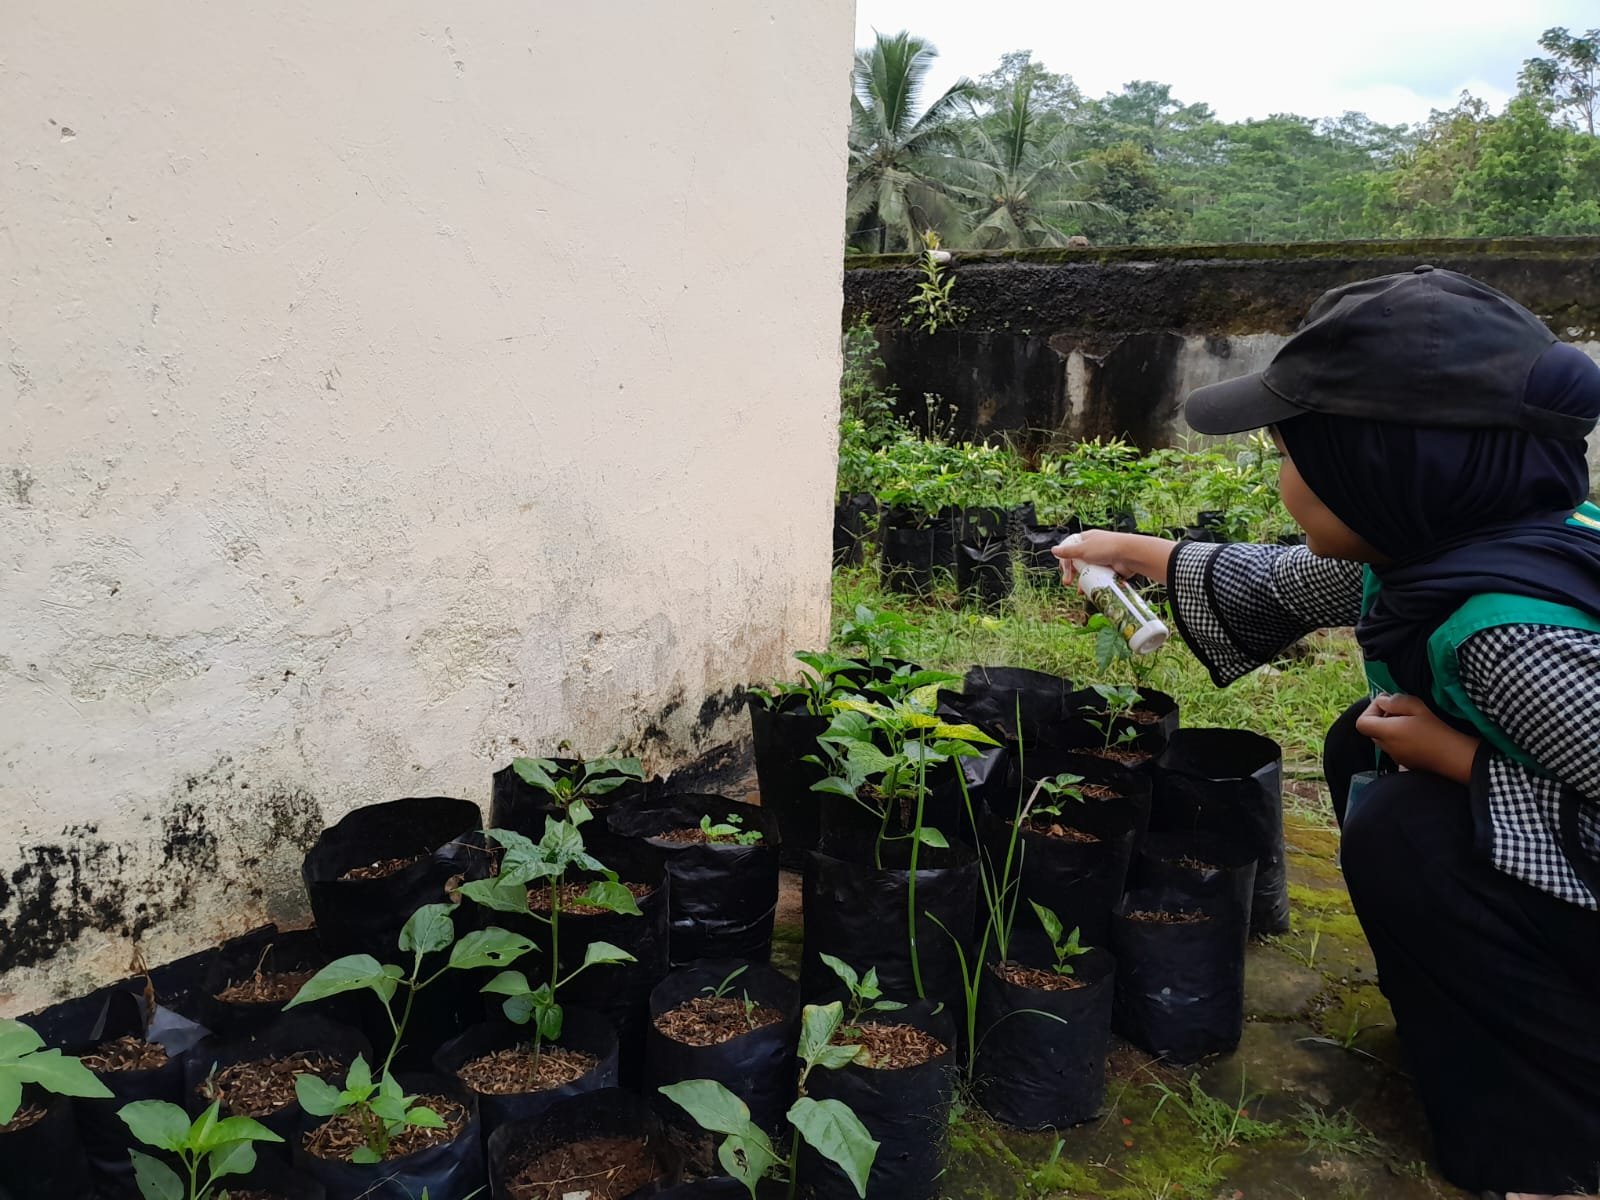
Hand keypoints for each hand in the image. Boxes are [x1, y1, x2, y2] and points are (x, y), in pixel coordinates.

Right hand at [1051, 532, 1175, 587]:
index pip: (1070, 548)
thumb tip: (1054, 550)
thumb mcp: (1083, 549)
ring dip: (1082, 581)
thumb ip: (1068, 552)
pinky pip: (1098, 578)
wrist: (1130, 555)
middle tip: (1068, 582)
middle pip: (1078, 562)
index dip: (1065, 559)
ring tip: (1080, 590)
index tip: (1063, 570)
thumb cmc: (1107, 548)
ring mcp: (1102, 559)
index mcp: (1086, 539)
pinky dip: (1094, 584)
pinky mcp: (1109, 569)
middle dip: (1072, 573)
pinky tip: (1090, 590)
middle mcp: (1093, 548)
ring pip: (1088, 572)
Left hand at [1354, 694, 1480, 784]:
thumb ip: (1395, 702)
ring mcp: (1395, 757)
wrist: (1456, 757)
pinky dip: (1400, 738)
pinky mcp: (1406, 762)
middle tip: (1403, 710)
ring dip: (1392, 728)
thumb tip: (1381, 701)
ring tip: (1413, 721)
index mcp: (1386, 733)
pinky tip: (1419, 734)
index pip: (1361, 723)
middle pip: (1373, 730)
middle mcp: (1386, 747)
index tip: (1388, 704)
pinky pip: (1395, 747)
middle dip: (1382, 717)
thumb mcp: (1418, 708)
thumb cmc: (1438, 730)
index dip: (1371, 710)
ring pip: (1384, 739)